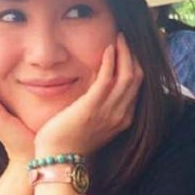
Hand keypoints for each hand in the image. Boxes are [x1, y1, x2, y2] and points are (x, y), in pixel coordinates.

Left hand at [34, 32, 142, 156]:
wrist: (57, 158)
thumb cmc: (71, 137)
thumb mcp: (94, 117)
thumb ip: (101, 98)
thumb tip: (100, 72)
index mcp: (123, 118)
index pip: (137, 85)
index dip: (135, 63)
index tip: (129, 48)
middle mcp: (121, 114)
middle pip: (137, 77)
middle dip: (133, 54)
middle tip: (124, 38)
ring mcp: (109, 111)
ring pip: (128, 75)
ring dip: (124, 52)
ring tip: (119, 37)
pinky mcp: (92, 106)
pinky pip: (108, 79)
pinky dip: (111, 61)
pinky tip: (108, 48)